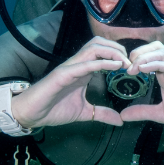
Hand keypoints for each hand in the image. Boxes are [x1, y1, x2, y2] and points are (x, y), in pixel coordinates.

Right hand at [8, 37, 127, 128]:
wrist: (31, 114)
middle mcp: (77, 64)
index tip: (133, 67)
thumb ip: (102, 114)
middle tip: (130, 62)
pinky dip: (101, 63)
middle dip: (117, 48)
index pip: (103, 52)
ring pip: (93, 47)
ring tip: (124, 62)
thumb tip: (120, 121)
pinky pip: (84, 64)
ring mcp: (70, 68)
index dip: (119, 55)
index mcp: (83, 70)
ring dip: (112, 52)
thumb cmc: (53, 110)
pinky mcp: (62, 74)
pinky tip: (115, 66)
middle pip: (100, 43)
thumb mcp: (84, 113)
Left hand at [116, 42, 163, 140]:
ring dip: (144, 57)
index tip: (123, 69)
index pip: (150, 56)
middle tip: (126, 66)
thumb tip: (122, 115)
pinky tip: (143, 70)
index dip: (135, 58)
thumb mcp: (160, 114)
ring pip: (161, 52)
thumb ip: (142, 112)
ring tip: (132, 68)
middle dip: (138, 52)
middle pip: (155, 48)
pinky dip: (154, 64)